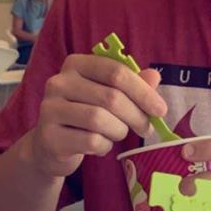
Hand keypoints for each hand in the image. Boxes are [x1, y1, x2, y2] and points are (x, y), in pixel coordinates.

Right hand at [30, 55, 167, 178]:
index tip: (161, 110)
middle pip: (111, 97)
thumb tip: (154, 76)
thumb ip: (132, 84)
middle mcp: (58, 82)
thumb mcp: (109, 95)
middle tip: (146, 128)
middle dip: (136, 115)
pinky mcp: (49, 136)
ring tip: (119, 134)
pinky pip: (90, 141)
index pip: (116, 71)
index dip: (143, 91)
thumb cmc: (85, 115)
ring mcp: (49, 109)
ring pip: (100, 119)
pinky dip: (105, 145)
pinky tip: (101, 145)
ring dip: (119, 131)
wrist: (51, 145)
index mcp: (76, 64)